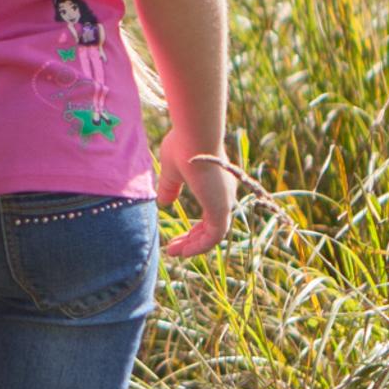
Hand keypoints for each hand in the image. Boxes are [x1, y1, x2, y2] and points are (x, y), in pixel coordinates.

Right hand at [155, 136, 235, 259]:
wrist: (195, 136)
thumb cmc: (183, 146)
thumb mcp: (172, 171)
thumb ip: (170, 188)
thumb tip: (164, 203)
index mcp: (215, 185)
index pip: (208, 216)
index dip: (192, 230)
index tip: (174, 239)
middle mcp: (224, 195)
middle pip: (210, 228)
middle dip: (190, 241)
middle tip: (172, 249)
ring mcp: (224, 202)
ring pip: (212, 235)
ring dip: (192, 246)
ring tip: (173, 252)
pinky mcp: (221, 208)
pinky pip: (213, 237)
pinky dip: (199, 247)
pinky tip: (183, 252)